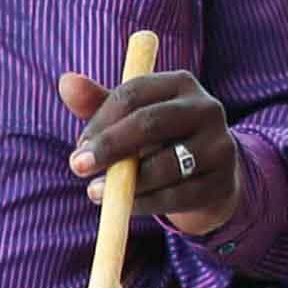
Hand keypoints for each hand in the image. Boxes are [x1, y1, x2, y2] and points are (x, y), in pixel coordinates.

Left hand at [60, 64, 240, 234]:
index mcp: (181, 83)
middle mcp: (206, 109)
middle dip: (109, 145)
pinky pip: (176, 196)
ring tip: (94, 191)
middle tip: (76, 166)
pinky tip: (123, 205)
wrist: (207, 177)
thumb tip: (66, 82)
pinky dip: (144, 203)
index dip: (101, 119)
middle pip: (151, 122)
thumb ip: (98, 102)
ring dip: (125, 182)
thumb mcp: (130, 118)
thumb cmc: (159, 140)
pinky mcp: (221, 183)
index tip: (79, 144)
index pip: (134, 92)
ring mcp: (219, 146)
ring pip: (166, 164)